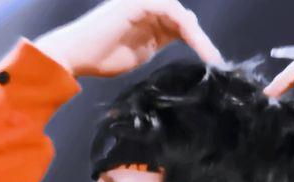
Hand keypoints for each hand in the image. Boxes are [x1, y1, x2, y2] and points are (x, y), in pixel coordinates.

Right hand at [34, 0, 221, 76]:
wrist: (77, 55)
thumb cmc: (103, 57)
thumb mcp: (140, 53)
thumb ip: (158, 43)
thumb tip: (178, 44)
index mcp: (150, 19)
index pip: (181, 27)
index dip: (199, 43)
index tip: (213, 63)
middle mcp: (149, 8)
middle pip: (184, 20)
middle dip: (202, 40)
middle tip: (216, 61)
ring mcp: (143, 3)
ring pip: (181, 15)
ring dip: (199, 36)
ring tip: (211, 56)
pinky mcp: (139, 3)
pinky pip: (171, 11)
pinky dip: (186, 27)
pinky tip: (198, 44)